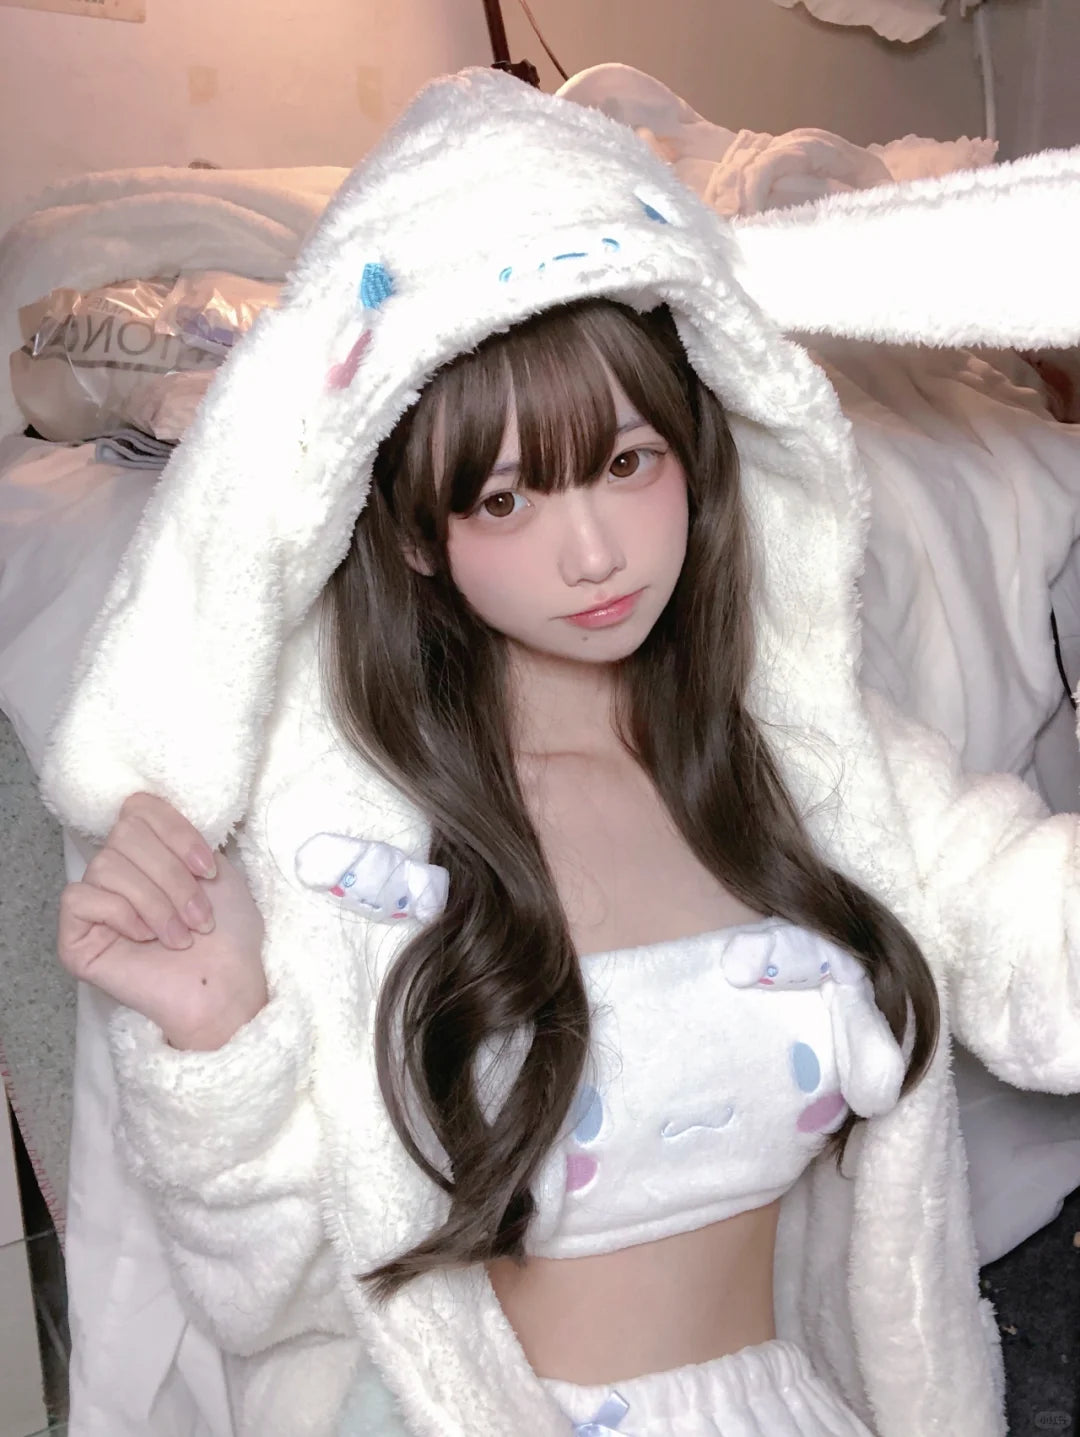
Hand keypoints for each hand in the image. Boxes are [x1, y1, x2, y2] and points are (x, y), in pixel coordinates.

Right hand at [58, 793, 267, 1049]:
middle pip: (125, 834)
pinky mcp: (75, 938)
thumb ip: (180, 832)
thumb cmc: (227, 932)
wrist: (227, 984)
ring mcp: (94, 905)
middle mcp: (118, 872)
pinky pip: (82, 898)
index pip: (139, 807)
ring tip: (182, 935)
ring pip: (107, 865)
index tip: (209, 869)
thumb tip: (149, 804)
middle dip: (172, 876)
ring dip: (157, 901)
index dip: (176, 833)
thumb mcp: (216, 867)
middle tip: (200, 916)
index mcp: (150, 851)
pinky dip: (122, 914)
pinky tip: (146, 939)